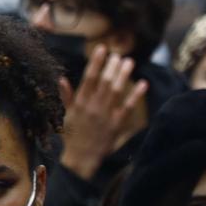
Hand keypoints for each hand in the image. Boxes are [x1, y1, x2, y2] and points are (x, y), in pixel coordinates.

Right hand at [60, 47, 146, 179]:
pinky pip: (127, 107)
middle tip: (119, 54)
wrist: (81, 156)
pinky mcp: (116, 124)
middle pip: (104, 82)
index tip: (102, 49)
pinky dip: (135, 95)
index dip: (96, 62)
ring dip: (123, 75)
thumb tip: (61, 79)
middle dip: (112, 66)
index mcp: (80, 102)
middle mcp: (92, 106)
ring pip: (115, 91)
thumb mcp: (67, 114)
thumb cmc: (73, 134)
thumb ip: (66, 96)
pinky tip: (143, 84)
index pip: (88, 77)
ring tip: (129, 62)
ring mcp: (105, 114)